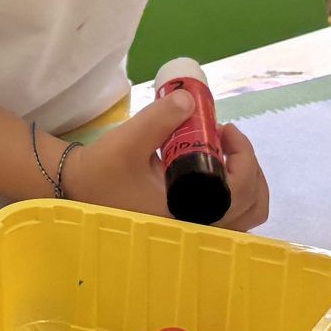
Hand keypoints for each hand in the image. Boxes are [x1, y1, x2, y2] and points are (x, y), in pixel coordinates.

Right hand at [59, 90, 270, 231]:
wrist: (77, 187)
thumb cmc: (102, 169)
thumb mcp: (128, 140)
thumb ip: (160, 119)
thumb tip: (191, 100)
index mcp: (188, 213)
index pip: (240, 189)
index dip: (243, 154)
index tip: (223, 128)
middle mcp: (197, 227)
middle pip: (253, 203)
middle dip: (247, 164)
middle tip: (224, 138)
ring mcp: (194, 230)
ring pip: (245, 214)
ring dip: (245, 181)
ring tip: (223, 155)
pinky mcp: (187, 225)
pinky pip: (230, 217)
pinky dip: (233, 195)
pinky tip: (212, 173)